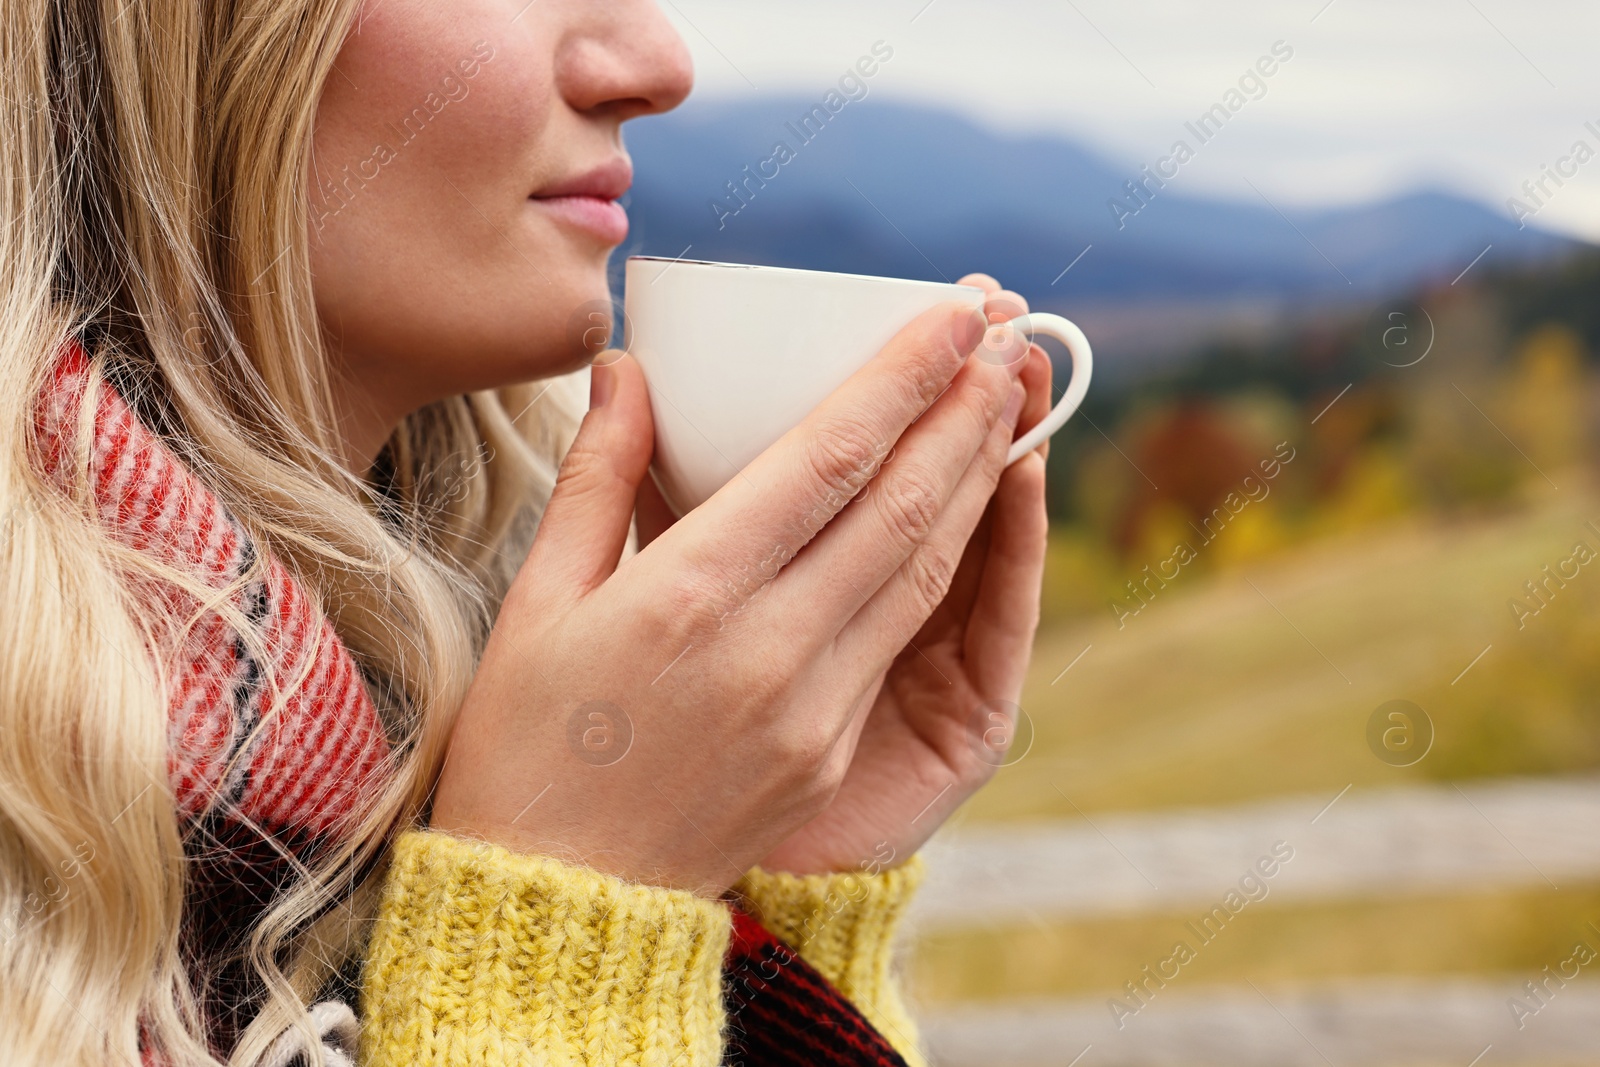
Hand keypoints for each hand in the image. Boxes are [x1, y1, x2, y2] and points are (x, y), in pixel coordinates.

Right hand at [431, 296, 1030, 895]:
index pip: (828, 458)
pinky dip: (944, 563)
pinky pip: (898, 635)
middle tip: (1010, 335)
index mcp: (687, 598)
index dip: (903, 376)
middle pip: (901, 507)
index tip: (955, 312)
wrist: (561, 900)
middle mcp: (767, 649)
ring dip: (975, 481)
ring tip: (1007, 406)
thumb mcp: (538, 599)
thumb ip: (599, 475)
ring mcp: (811, 709)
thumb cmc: (526, 742)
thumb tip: (628, 367)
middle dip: (965, 411)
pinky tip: (959, 514)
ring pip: (920, 571)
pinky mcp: (828, 750)